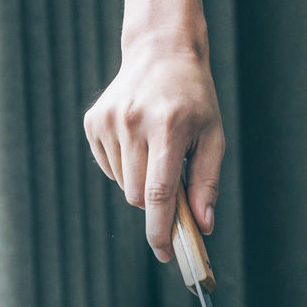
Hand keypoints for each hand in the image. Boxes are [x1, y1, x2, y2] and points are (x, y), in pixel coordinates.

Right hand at [83, 0, 223, 261]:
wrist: (161, 52)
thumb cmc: (194, 100)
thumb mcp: (213, 138)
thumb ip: (206, 184)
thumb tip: (203, 227)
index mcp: (168, 129)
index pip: (159, 194)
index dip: (160, 231)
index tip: (164, 254)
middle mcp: (134, 124)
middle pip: (138, 197)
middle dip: (156, 204)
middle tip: (172, 182)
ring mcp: (109, 122)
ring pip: (123, 185)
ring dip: (141, 183)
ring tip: (156, 152)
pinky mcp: (93, 122)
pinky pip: (110, 169)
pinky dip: (125, 168)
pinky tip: (138, 143)